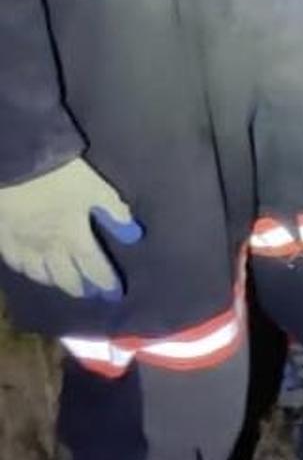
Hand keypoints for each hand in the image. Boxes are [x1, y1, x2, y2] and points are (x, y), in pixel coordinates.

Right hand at [0, 158, 141, 297]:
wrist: (18, 165)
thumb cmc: (60, 175)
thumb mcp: (96, 188)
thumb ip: (113, 212)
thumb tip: (133, 235)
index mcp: (74, 237)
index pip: (94, 267)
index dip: (105, 281)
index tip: (115, 294)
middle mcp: (49, 248)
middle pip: (65, 276)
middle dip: (80, 288)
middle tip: (89, 294)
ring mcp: (24, 245)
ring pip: (38, 274)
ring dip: (53, 282)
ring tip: (61, 283)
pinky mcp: (4, 237)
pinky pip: (14, 262)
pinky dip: (26, 270)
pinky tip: (29, 268)